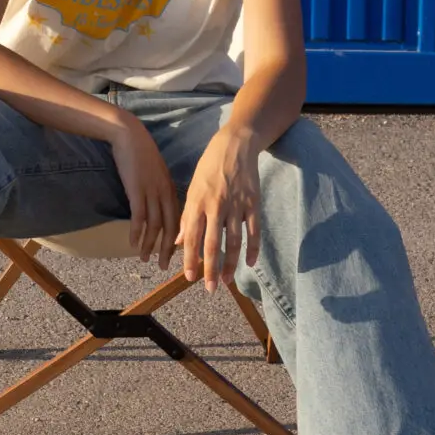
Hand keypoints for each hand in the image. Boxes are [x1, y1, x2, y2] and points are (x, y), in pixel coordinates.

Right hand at [110, 115, 180, 265]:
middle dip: (168, 249)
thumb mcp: (157, 173)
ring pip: (155, 225)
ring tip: (145, 259)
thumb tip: (161, 207)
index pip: (180, 220)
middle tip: (164, 266)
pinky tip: (133, 244)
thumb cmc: (143, 154)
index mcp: (173, 190)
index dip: (179, 239)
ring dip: (150, 245)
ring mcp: (152, 192)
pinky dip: (137, 233)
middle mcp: (165, 194)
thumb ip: (161, 190)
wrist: (131, 136)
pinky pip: (139, 217)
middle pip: (171, 227)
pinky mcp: (137, 190)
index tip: (178, 254)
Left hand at [178, 125, 262, 289]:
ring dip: (230, 264)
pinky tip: (250, 263)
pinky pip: (254, 230)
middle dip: (209, 269)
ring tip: (226, 281)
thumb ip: (187, 217)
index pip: (192, 238)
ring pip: (234, 241)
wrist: (235, 145)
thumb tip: (180, 242)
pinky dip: (253, 248)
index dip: (190, 260)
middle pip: (212, 244)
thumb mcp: (192, 189)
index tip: (189, 278)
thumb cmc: (209, 168)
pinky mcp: (253, 203)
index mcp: (197, 203)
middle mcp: (216, 206)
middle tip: (208, 289)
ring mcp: (236, 205)